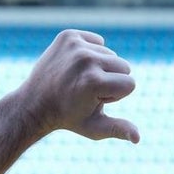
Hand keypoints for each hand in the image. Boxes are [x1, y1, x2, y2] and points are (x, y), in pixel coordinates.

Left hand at [16, 29, 140, 142]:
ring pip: (111, 54)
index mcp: (94, 82)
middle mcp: (85, 60)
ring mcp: (75, 45)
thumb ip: (119, 129)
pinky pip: (97, 41)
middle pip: (124, 66)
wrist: (35, 103)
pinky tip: (75, 66)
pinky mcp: (68, 36)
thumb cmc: (69, 118)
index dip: (116, 95)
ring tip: (80, 79)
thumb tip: (138, 138)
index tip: (95, 99)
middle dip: (112, 79)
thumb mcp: (95, 128)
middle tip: (87, 90)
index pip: (130, 84)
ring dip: (101, 67)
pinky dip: (91, 52)